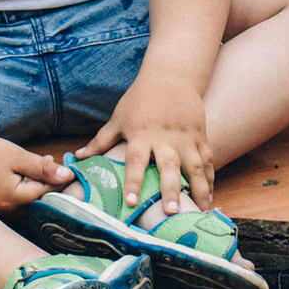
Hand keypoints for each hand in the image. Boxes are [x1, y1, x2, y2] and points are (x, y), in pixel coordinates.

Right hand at [0, 132, 73, 212]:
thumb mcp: (19, 156)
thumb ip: (44, 168)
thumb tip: (68, 176)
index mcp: (14, 201)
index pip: (47, 194)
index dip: (60, 181)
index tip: (72, 169)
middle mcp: (7, 212)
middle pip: (40, 203)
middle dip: (51, 185)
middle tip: (59, 167)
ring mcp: (0, 213)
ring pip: (30, 204)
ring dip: (39, 187)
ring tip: (45, 164)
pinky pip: (19, 203)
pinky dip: (27, 190)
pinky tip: (29, 174)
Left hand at [80, 73, 212, 214]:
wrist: (171, 75)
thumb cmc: (140, 99)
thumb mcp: (118, 118)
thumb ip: (101, 140)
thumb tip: (77, 157)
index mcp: (141, 135)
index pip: (135, 161)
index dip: (133, 182)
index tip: (131, 202)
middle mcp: (165, 138)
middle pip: (169, 167)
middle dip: (171, 190)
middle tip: (171, 212)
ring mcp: (186, 137)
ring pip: (195, 166)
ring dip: (199, 189)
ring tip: (201, 212)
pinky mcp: (201, 135)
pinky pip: (208, 159)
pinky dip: (211, 178)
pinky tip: (211, 197)